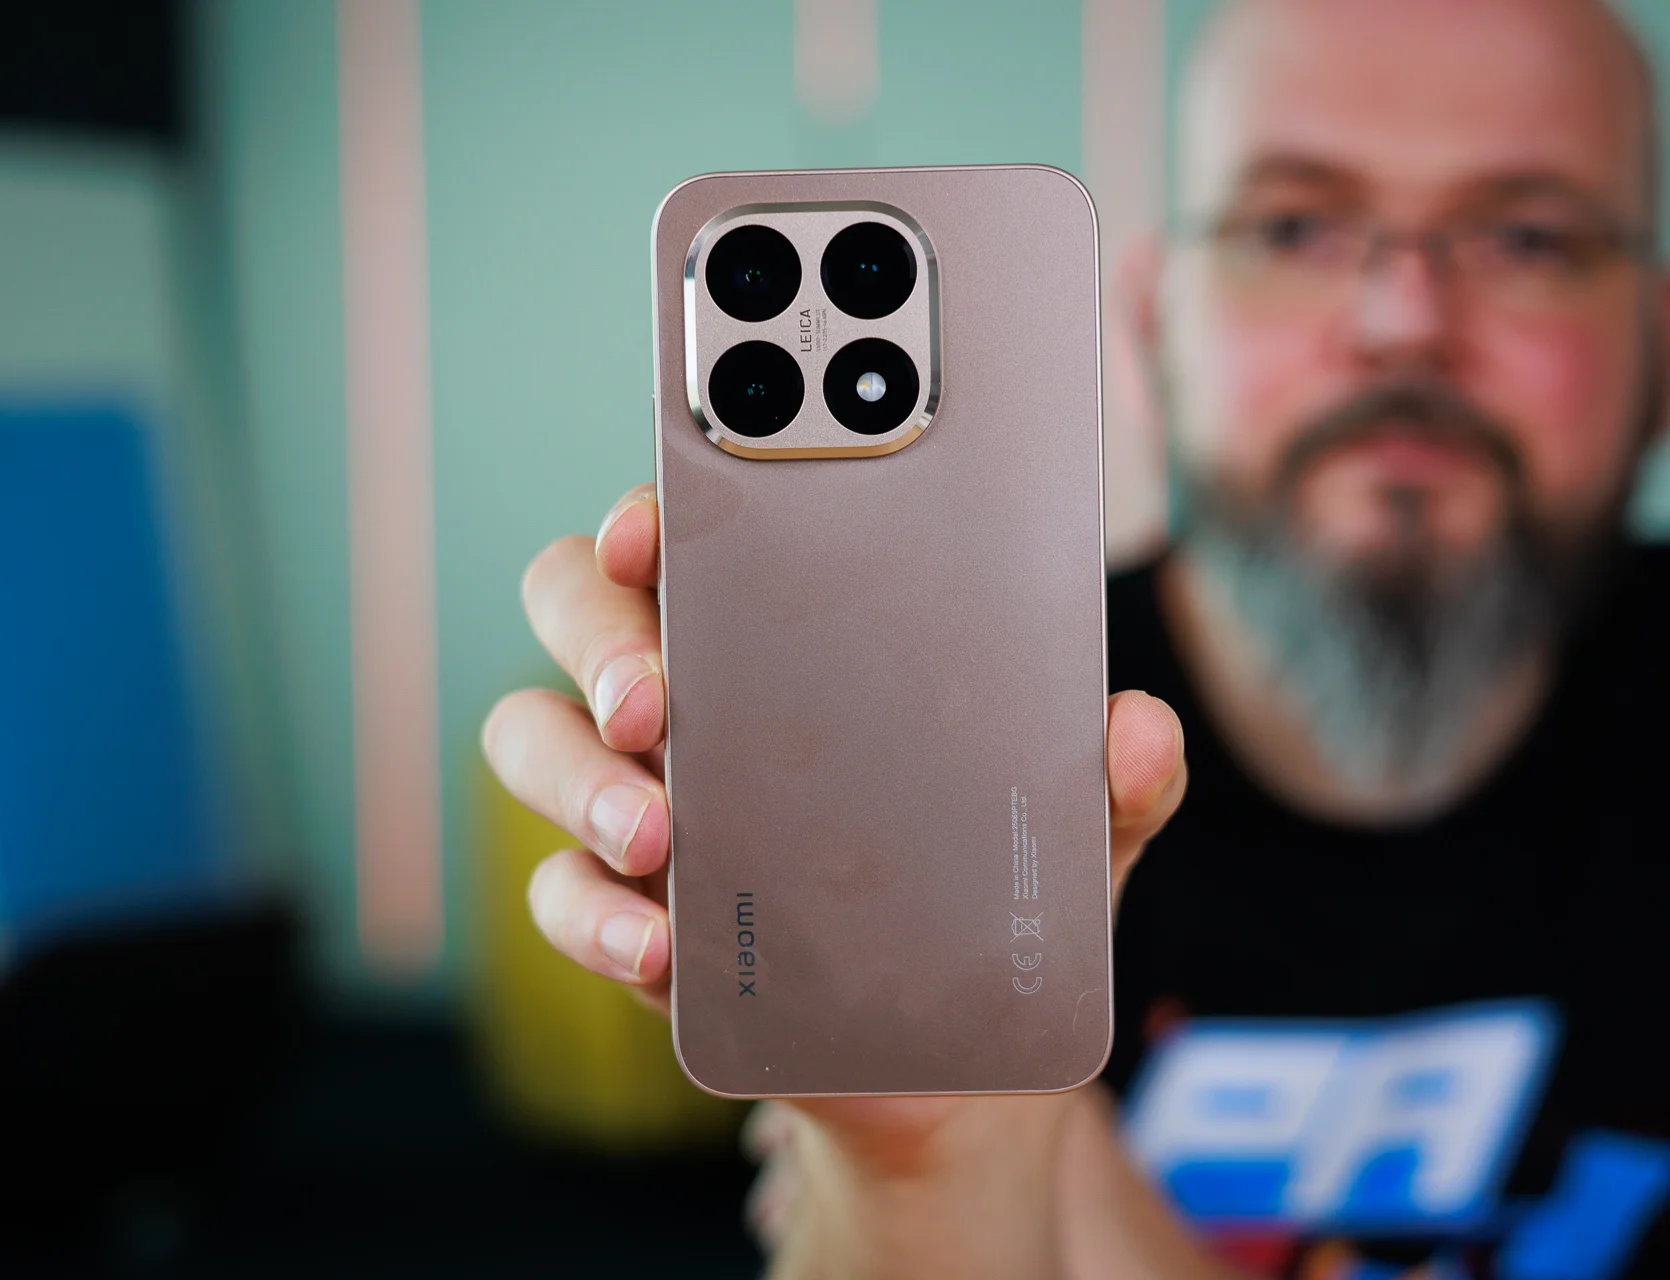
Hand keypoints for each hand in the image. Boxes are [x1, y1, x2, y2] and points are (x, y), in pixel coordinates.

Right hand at [483, 483, 1187, 1277]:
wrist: (945, 1057)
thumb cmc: (988, 893)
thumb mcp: (1070, 834)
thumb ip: (1112, 780)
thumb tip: (1138, 728)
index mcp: (782, 633)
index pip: (691, 531)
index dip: (656, 507)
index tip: (662, 521)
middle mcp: (687, 694)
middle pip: (574, 601)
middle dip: (597, 632)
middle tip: (655, 696)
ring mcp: (637, 798)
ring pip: (530, 736)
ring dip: (576, 775)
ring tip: (655, 832)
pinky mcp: (622, 910)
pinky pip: (554, 892)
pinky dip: (590, 915)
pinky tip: (656, 948)